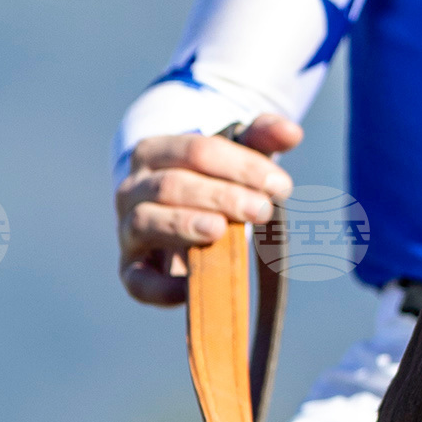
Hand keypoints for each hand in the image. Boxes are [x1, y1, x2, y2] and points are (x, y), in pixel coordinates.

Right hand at [116, 114, 301, 306]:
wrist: (174, 214)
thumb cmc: (207, 181)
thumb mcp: (233, 155)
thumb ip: (262, 136)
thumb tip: (292, 132)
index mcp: (154, 152)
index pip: (197, 151)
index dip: (240, 166)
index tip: (281, 185)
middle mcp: (132, 189)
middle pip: (171, 185)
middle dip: (221, 196)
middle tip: (262, 210)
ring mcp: (129, 230)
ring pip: (147, 222)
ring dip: (186, 225)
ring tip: (220, 230)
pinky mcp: (133, 270)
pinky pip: (137, 281)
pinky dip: (161, 287)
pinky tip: (190, 289)